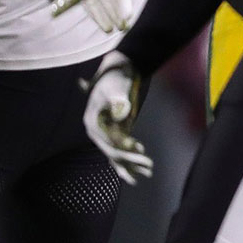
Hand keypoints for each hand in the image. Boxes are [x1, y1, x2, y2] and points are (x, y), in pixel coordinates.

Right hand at [82, 52, 151, 184]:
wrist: (117, 69)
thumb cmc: (116, 76)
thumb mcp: (117, 86)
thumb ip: (118, 99)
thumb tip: (121, 112)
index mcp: (92, 122)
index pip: (108, 141)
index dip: (124, 149)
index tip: (140, 151)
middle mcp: (96, 130)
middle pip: (112, 151)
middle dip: (130, 160)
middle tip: (149, 167)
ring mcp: (104, 132)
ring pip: (116, 154)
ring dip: (131, 164)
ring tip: (148, 173)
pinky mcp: (114, 131)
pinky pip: (120, 149)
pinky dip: (130, 158)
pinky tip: (142, 165)